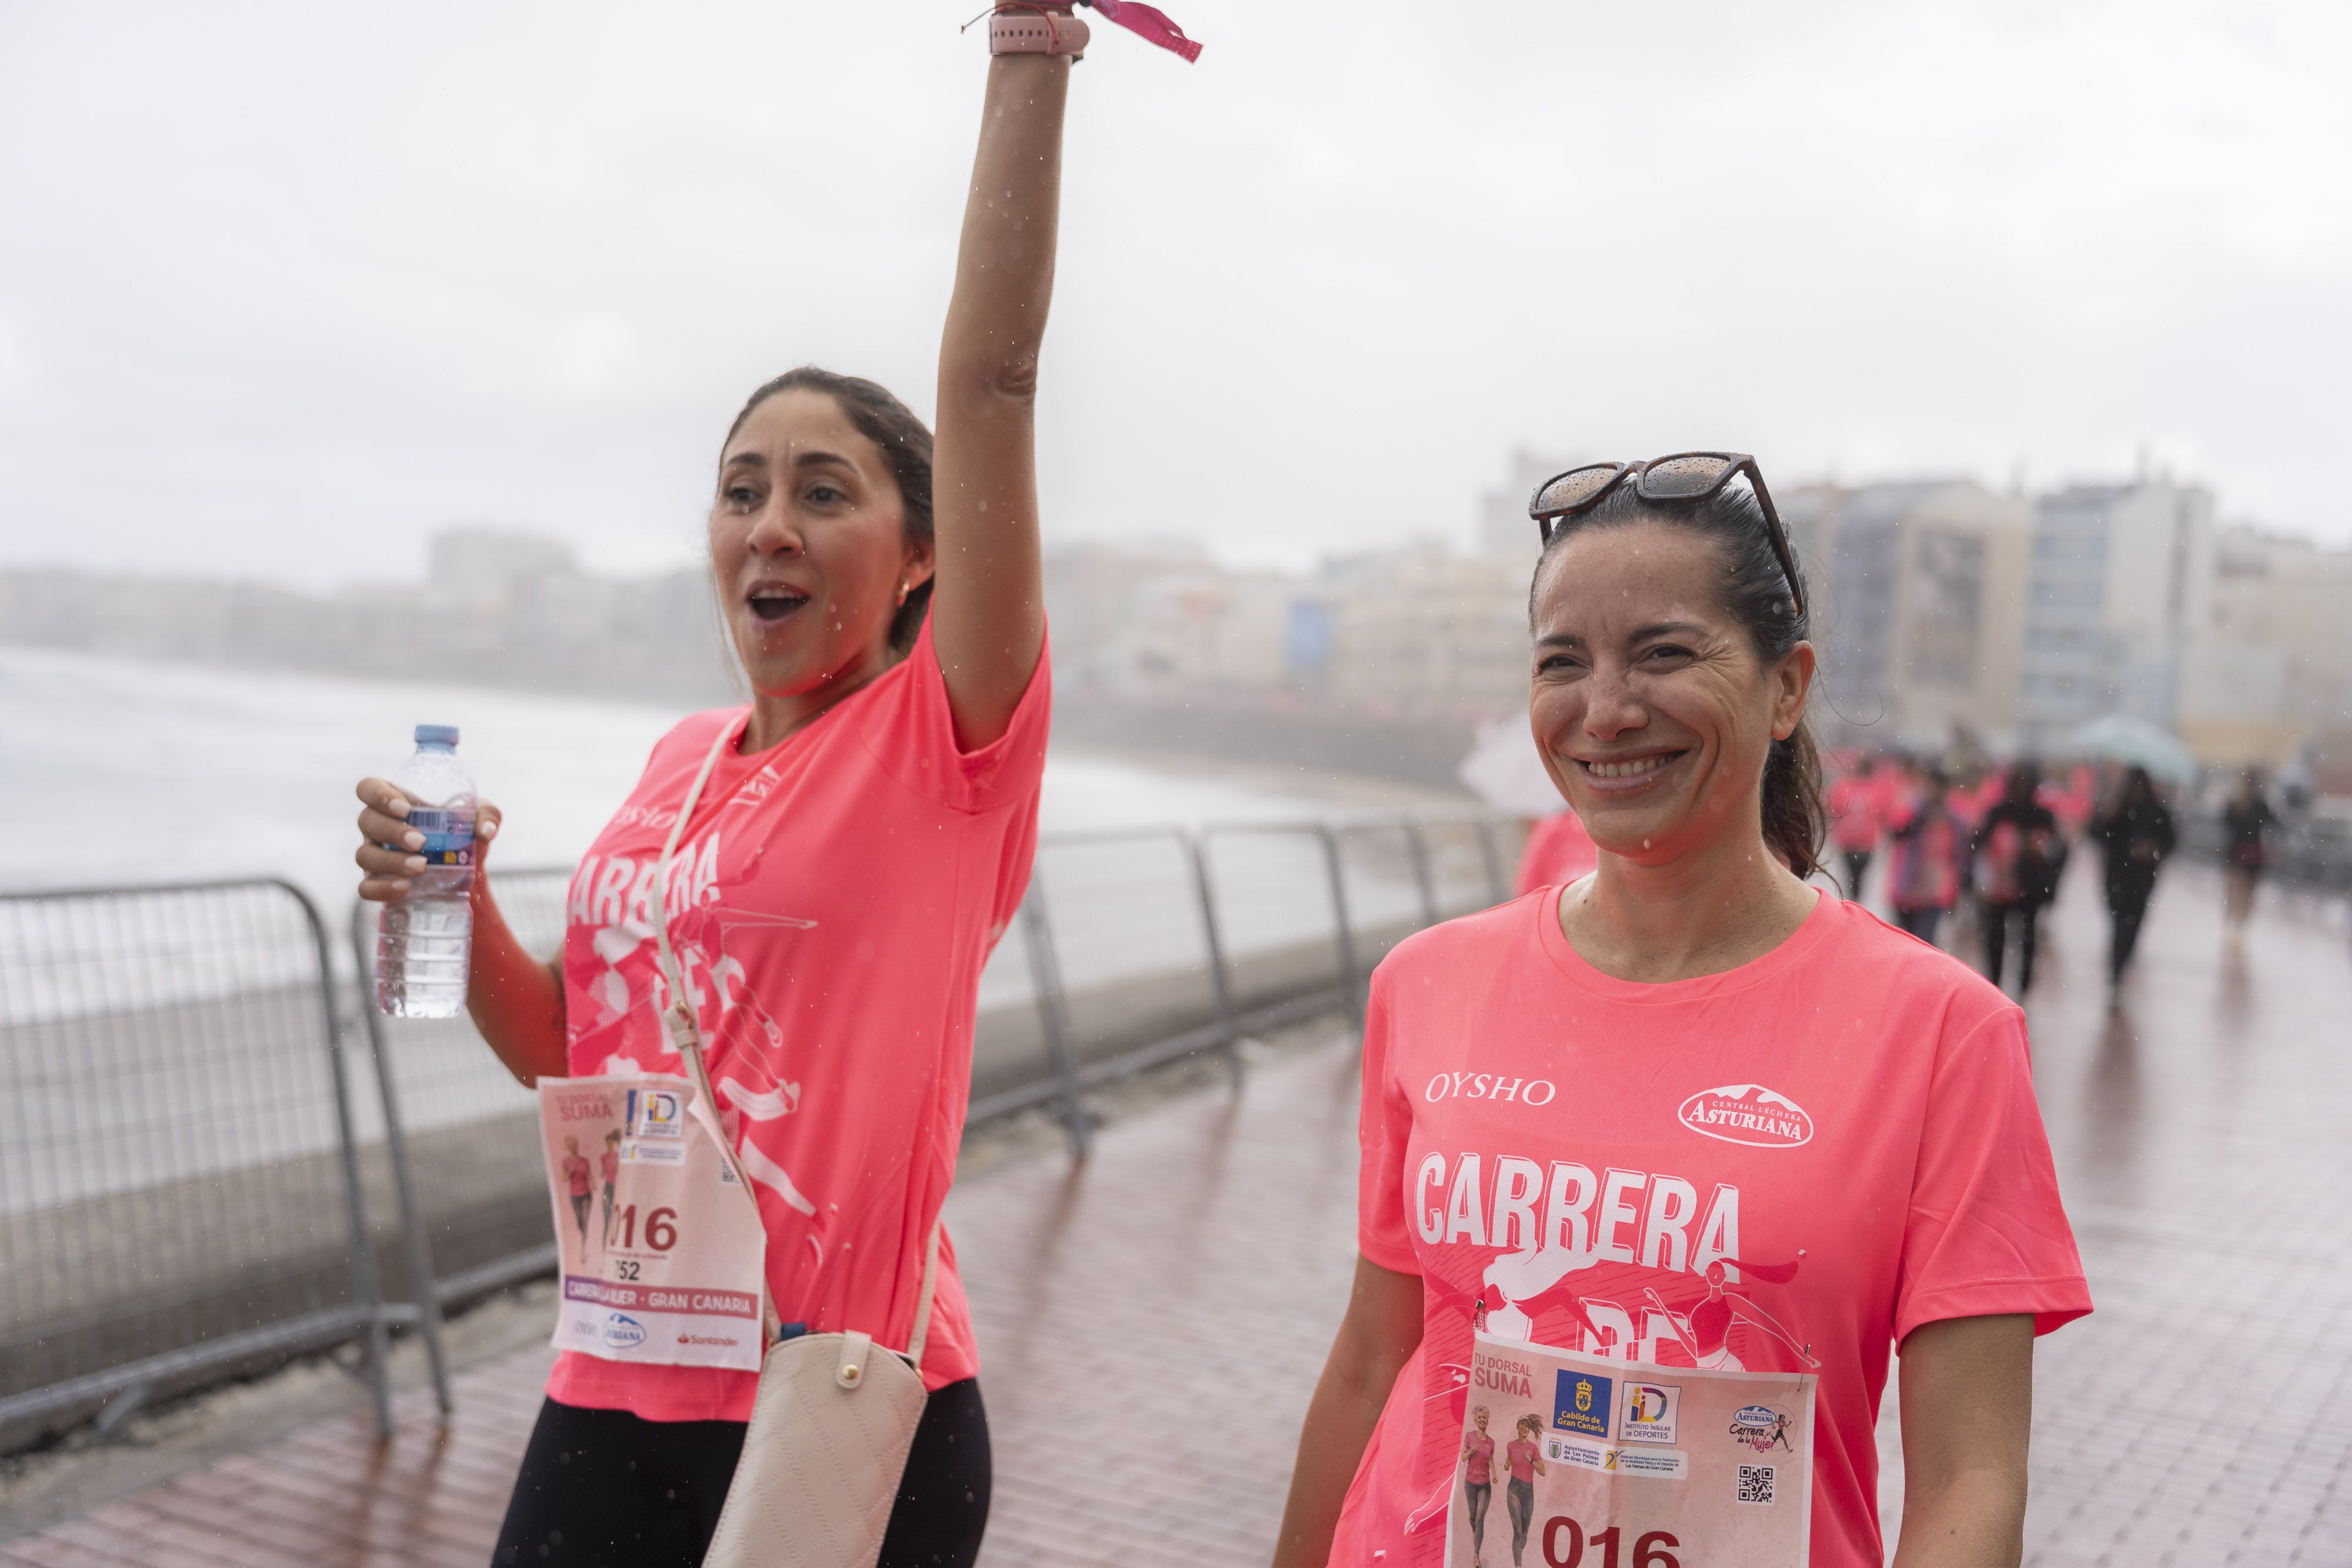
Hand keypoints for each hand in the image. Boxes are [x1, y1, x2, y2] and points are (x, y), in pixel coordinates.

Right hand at [354, 777, 501, 901]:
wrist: (466, 868)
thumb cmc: (462, 831)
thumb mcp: (479, 816)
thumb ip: (487, 815)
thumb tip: (485, 830)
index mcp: (394, 801)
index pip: (369, 787)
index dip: (378, 795)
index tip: (405, 808)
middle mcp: (377, 825)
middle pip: (366, 821)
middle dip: (392, 832)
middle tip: (421, 842)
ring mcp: (374, 853)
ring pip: (365, 855)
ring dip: (390, 861)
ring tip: (420, 867)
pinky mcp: (377, 881)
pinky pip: (366, 888)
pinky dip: (382, 889)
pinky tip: (404, 888)